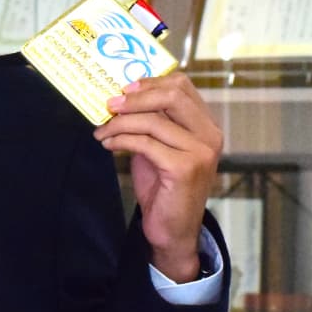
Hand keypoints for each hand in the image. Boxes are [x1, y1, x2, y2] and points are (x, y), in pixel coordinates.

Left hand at [92, 72, 223, 280]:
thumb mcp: (159, 146)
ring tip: (102, 131)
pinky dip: (121, 139)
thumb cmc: (164, 187)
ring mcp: (200, 151)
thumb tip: (122, 96)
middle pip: (172, 95)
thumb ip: (152, 121)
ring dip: (120, 123)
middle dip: (135, 97)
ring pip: (153, 120)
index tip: (124, 88)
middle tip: (109, 105)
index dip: (151, 82)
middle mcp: (209, 135)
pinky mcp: (184, 168)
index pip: (182, 86)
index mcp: (207, 125)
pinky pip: (145, 143)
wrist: (173, 230)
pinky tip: (109, 144)